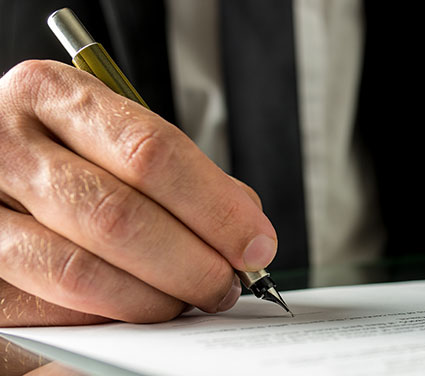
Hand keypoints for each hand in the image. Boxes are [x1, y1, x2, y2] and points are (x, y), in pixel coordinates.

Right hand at [0, 60, 276, 325]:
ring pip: (80, 270)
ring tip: (190, 299)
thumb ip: (180, 175)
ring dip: (155, 297)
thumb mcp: (113, 133)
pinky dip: (109, 313)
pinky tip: (139, 306)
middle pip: (119, 216)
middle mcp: (4, 143)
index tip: (256, 243)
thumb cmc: (64, 147)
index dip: (215, 207)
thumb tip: (245, 232)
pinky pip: (48, 307)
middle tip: (228, 283)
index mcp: (52, 94)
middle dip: (192, 262)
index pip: (151, 152)